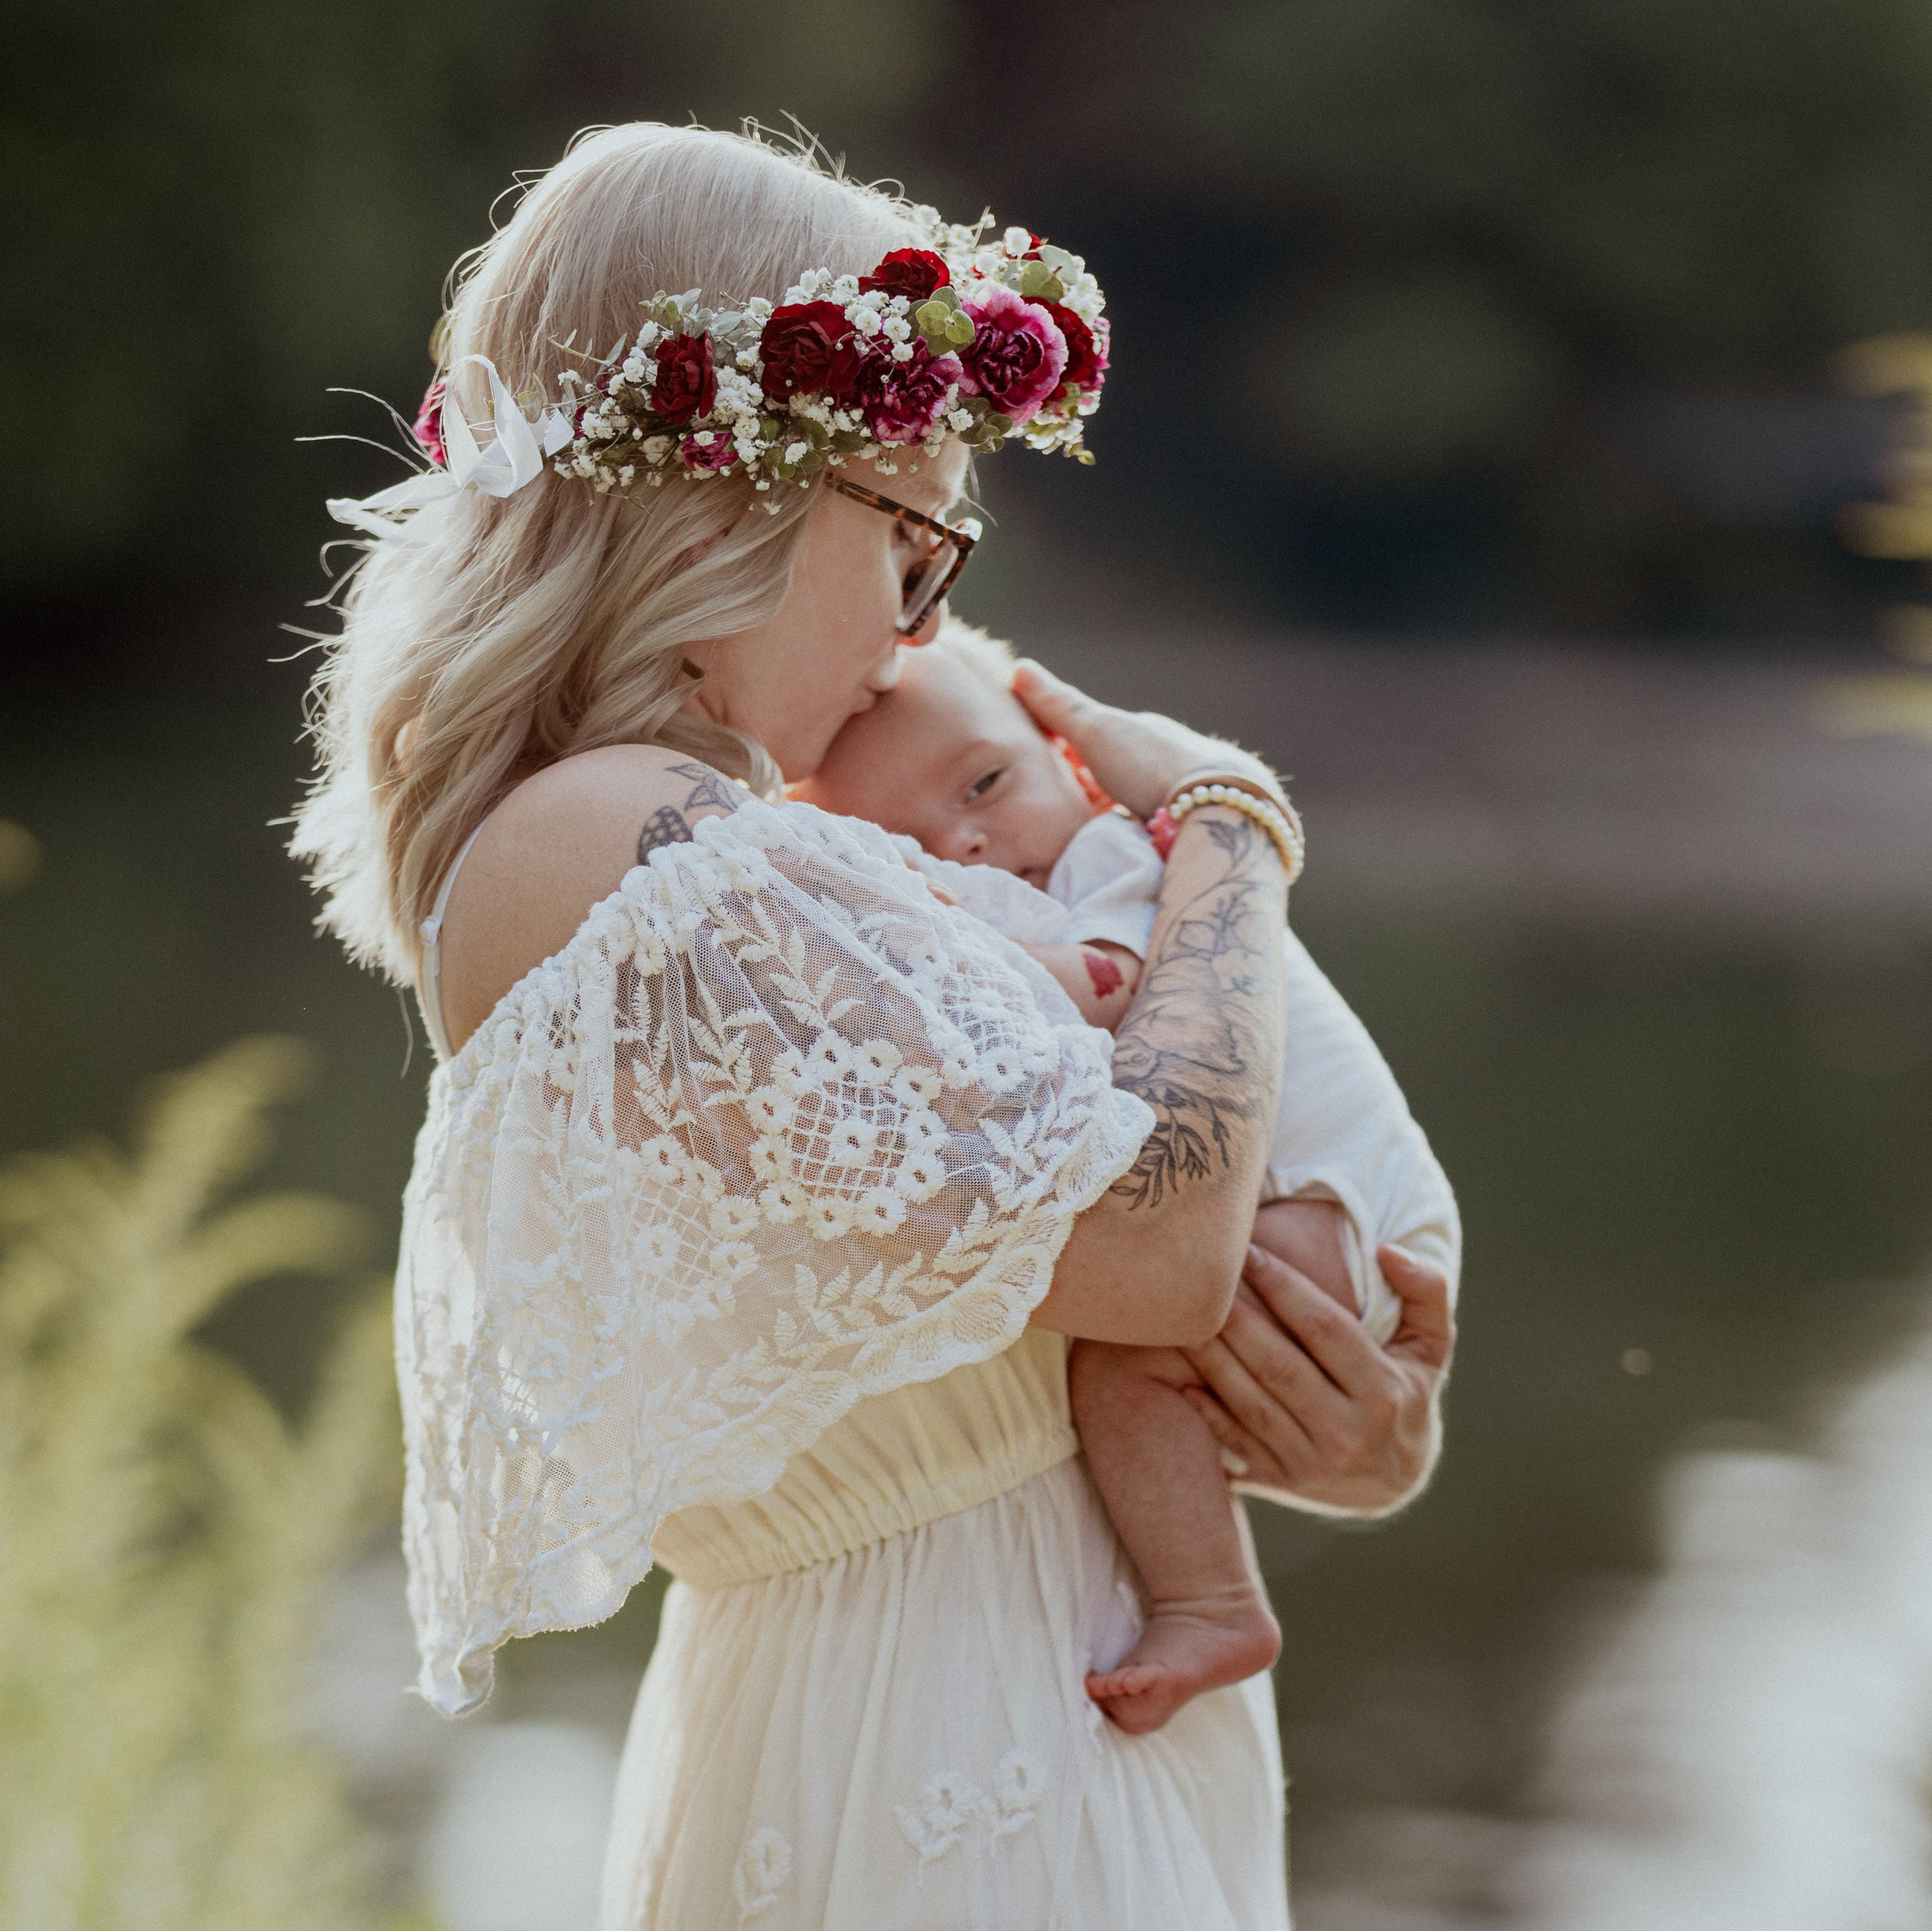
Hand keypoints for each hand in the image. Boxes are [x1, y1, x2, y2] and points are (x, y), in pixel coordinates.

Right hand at [1010, 660, 1274, 820]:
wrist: (1217, 806)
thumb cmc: (1151, 763)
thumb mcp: (1096, 729)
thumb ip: (1060, 707)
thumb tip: (1020, 668)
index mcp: (1146, 732)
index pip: (1102, 738)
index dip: (1073, 752)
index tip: (1048, 771)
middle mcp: (1168, 757)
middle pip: (1122, 772)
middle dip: (1097, 787)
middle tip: (1063, 810)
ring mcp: (1184, 792)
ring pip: (1141, 802)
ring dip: (1119, 813)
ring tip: (1087, 838)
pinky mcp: (1195, 826)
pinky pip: (1157, 828)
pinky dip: (1139, 834)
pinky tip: (1126, 849)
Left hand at [1180, 1243, 1455, 1516]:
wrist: (1394, 1486)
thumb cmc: (1407, 1395)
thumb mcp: (1430, 1348)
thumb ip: (1425, 1293)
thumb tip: (1388, 1250)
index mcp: (1383, 1393)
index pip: (1324, 1329)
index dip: (1284, 1286)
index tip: (1250, 1251)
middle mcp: (1347, 1433)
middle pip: (1278, 1365)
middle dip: (1236, 1318)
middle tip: (1202, 1277)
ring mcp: (1311, 1462)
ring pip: (1250, 1402)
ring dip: (1211, 1358)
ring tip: (1183, 1316)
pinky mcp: (1280, 1480)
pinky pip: (1235, 1441)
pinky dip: (1206, 1410)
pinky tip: (1181, 1375)